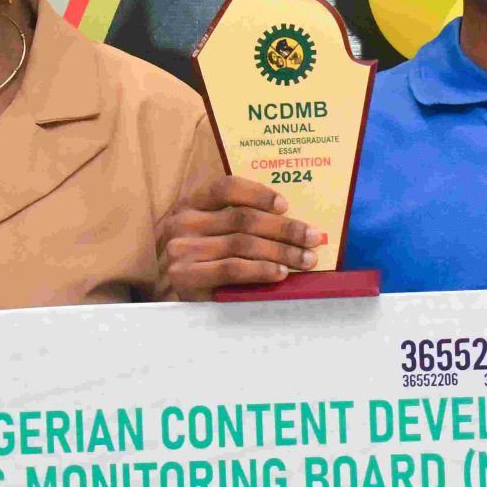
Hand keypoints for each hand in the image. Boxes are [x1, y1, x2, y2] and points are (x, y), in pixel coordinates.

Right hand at [155, 176, 324, 298]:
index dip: (258, 193)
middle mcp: (183, 222)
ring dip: (281, 251)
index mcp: (191, 204)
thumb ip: (238, 221)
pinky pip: (232, 269)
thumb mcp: (213, 233)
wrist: (173, 299)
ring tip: (306, 259)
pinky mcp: (186, 276)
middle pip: (243, 219)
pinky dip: (261, 270)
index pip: (226, 187)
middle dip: (284, 228)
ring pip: (242, 244)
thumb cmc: (202, 263)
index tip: (286, 205)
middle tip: (313, 237)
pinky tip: (281, 273)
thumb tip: (292, 221)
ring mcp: (183, 250)